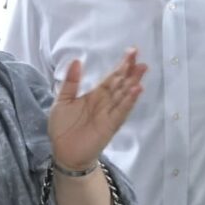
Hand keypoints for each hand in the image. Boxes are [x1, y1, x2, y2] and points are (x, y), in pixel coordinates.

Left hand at [47, 49, 145, 171]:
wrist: (64, 153)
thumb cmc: (62, 128)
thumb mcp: (62, 101)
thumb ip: (71, 82)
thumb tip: (77, 60)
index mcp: (95, 95)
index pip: (111, 77)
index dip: (121, 65)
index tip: (132, 52)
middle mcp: (106, 102)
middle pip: (121, 83)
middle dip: (130, 70)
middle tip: (139, 56)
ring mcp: (110, 113)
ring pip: (124, 95)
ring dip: (133, 82)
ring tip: (142, 69)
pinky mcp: (111, 125)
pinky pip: (122, 111)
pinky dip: (129, 101)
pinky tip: (136, 90)